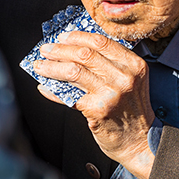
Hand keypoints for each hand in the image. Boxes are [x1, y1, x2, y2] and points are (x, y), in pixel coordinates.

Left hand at [33, 31, 154, 178]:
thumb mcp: (130, 82)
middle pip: (85, 54)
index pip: (101, 42)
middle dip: (60, 50)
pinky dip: (53, 91)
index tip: (63, 37)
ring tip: (40, 66)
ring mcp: (111, 93)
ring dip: (52, 67)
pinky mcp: (98, 110)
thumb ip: (109, 66)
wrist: (138, 142)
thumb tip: (72, 51)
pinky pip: (68, 96)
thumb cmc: (131, 112)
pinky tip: (44, 87)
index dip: (78, 37)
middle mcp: (125, 77)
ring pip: (74, 71)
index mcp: (134, 65)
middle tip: (46, 49)